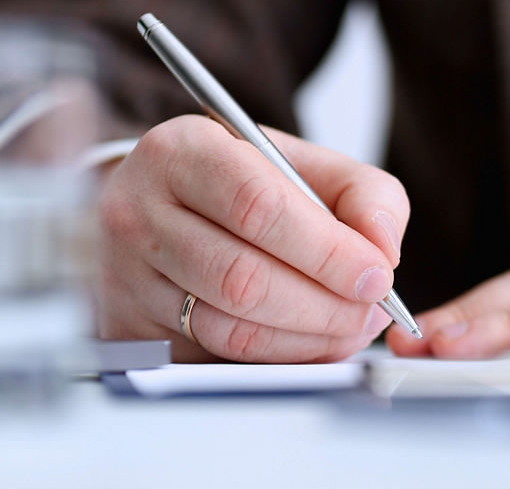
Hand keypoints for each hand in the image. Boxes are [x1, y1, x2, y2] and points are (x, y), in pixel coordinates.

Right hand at [96, 115, 409, 361]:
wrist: (164, 204)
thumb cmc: (241, 183)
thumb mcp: (307, 164)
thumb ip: (365, 194)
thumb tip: (383, 249)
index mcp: (182, 151)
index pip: (258, 206)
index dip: (327, 250)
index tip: (376, 274)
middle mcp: (138, 211)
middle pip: (243, 278)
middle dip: (326, 305)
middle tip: (373, 309)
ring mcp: (126, 276)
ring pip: (229, 327)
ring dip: (308, 338)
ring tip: (353, 325)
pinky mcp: (130, 329)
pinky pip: (217, 357)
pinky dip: (280, 358)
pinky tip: (314, 341)